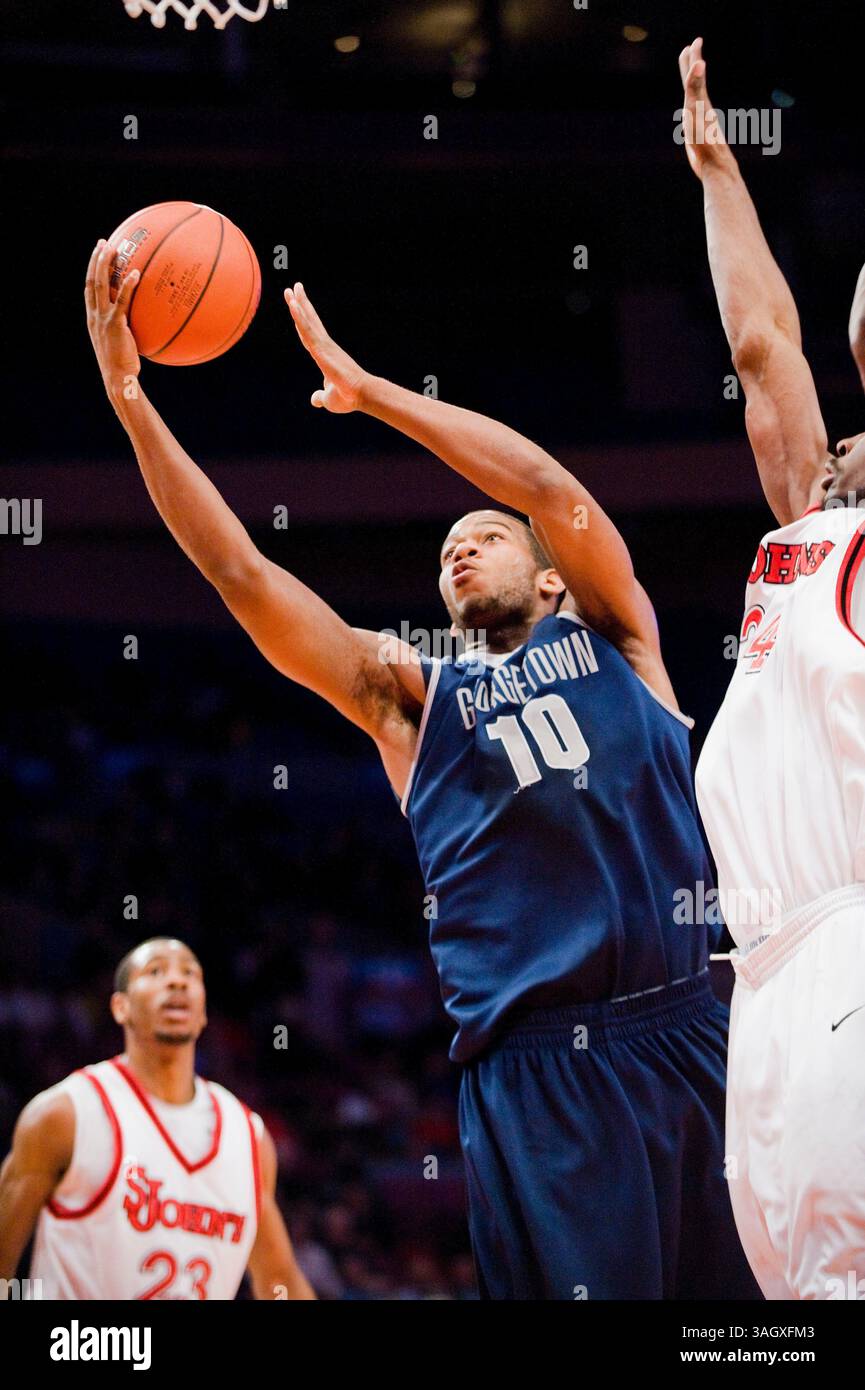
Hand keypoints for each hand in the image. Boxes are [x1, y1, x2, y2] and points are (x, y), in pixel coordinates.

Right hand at [85, 240, 140, 393]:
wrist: (118, 379)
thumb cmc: (124, 366)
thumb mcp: (122, 343)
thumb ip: (128, 328)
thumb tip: (145, 319)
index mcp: (93, 318)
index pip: (89, 288)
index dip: (92, 270)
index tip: (97, 255)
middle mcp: (94, 315)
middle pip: (91, 280)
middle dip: (96, 259)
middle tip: (103, 242)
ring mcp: (102, 319)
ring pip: (100, 285)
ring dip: (105, 264)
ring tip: (114, 248)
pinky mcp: (115, 324)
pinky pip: (121, 300)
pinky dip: (127, 285)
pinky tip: (136, 273)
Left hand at [284, 283, 366, 412]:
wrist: (359, 395)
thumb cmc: (347, 397)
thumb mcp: (328, 398)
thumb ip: (320, 396)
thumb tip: (315, 399)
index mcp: (324, 356)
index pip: (309, 334)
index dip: (302, 320)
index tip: (296, 307)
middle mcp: (324, 346)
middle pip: (309, 321)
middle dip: (301, 304)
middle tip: (293, 288)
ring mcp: (323, 345)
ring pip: (307, 321)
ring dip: (298, 304)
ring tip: (290, 289)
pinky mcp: (322, 347)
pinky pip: (308, 329)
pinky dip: (299, 316)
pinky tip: (293, 305)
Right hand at [677, 37, 725, 179]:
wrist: (715, 165)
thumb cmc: (705, 139)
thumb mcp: (696, 110)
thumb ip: (695, 86)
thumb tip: (700, 62)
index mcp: (700, 100)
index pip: (695, 73)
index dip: (694, 57)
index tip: (696, 41)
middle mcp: (701, 107)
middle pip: (695, 82)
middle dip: (692, 64)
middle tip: (691, 48)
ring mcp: (701, 120)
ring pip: (695, 96)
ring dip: (692, 83)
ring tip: (691, 74)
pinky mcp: (699, 133)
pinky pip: (694, 112)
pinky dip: (692, 105)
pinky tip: (691, 108)